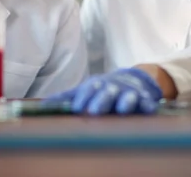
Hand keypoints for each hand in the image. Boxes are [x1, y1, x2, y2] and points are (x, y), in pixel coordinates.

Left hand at [46, 68, 162, 115]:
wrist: (130, 79)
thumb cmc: (101, 88)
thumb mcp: (84, 90)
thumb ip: (65, 98)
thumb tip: (42, 106)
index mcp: (96, 85)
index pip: (88, 90)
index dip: (83, 97)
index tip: (77, 108)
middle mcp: (111, 87)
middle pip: (106, 93)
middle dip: (101, 100)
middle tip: (94, 111)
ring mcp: (128, 92)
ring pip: (127, 97)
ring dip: (125, 101)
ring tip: (122, 109)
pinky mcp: (144, 98)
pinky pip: (146, 101)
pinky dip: (147, 105)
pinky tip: (148, 109)